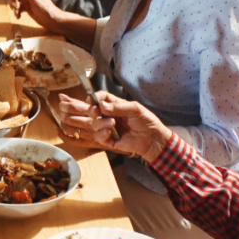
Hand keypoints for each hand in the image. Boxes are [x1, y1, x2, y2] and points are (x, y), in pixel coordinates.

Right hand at [9, 0, 68, 32]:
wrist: (51, 20)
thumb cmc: (45, 8)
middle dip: (13, 0)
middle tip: (17, 6)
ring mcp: (26, 0)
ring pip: (14, 0)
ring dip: (14, 6)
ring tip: (17, 12)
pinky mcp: (25, 7)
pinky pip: (17, 8)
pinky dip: (16, 12)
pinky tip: (18, 16)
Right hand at [58, 92, 172, 162]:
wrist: (153, 139)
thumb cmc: (146, 121)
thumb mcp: (135, 109)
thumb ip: (118, 107)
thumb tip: (102, 106)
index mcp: (113, 105)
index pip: (98, 98)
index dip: (93, 98)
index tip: (91, 101)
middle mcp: (107, 115)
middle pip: (89, 110)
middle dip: (85, 109)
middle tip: (88, 110)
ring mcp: (106, 127)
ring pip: (92, 124)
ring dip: (99, 123)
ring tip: (112, 124)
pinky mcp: (108, 140)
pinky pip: (98, 136)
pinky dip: (102, 134)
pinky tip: (109, 133)